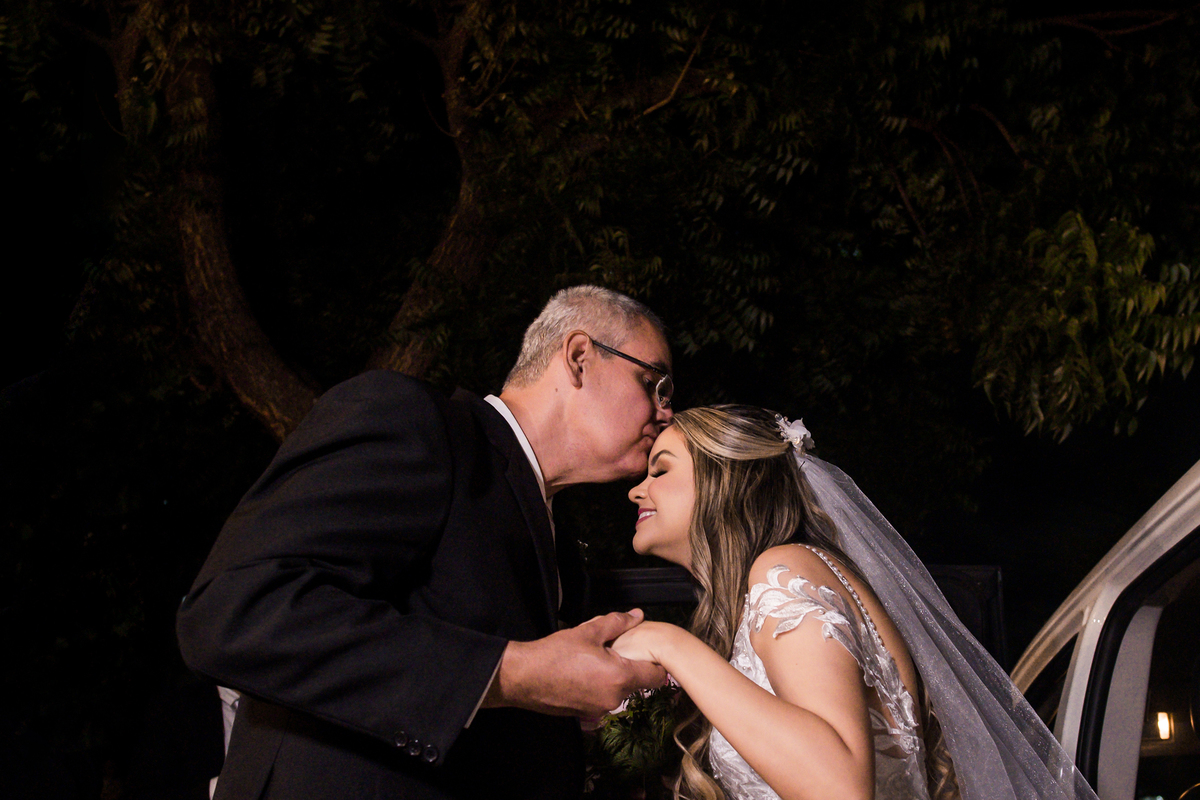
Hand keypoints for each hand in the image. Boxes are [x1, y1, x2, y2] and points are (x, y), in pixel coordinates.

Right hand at [482, 609, 667, 717]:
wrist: (524, 677)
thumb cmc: (554, 654)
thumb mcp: (588, 631)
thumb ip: (617, 623)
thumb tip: (637, 615)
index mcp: (619, 677)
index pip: (656, 676)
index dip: (656, 662)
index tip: (648, 652)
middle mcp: (614, 698)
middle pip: (637, 683)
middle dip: (631, 666)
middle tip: (614, 650)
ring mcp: (599, 710)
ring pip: (619, 691)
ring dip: (614, 677)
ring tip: (595, 660)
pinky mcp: (586, 715)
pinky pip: (603, 698)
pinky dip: (599, 687)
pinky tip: (583, 673)